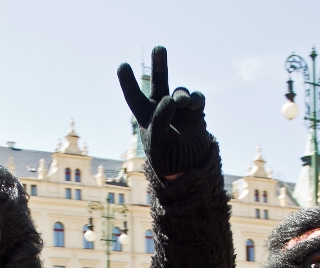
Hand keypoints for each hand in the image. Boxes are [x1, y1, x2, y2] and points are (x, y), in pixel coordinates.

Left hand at [118, 46, 211, 177]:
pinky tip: (196, 106)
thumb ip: (161, 118)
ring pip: (180, 91)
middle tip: (159, 48)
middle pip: (159, 82)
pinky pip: (197, 97)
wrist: (190, 166)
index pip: (134, 96)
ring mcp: (179, 109)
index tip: (123, 65)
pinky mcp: (196, 111)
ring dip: (181, 95)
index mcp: (146, 116)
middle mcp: (162, 108)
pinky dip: (197, 100)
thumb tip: (171, 98)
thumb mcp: (158, 141)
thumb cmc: (167, 157)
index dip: (128, 82)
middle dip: (160, 65)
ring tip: (182, 103)